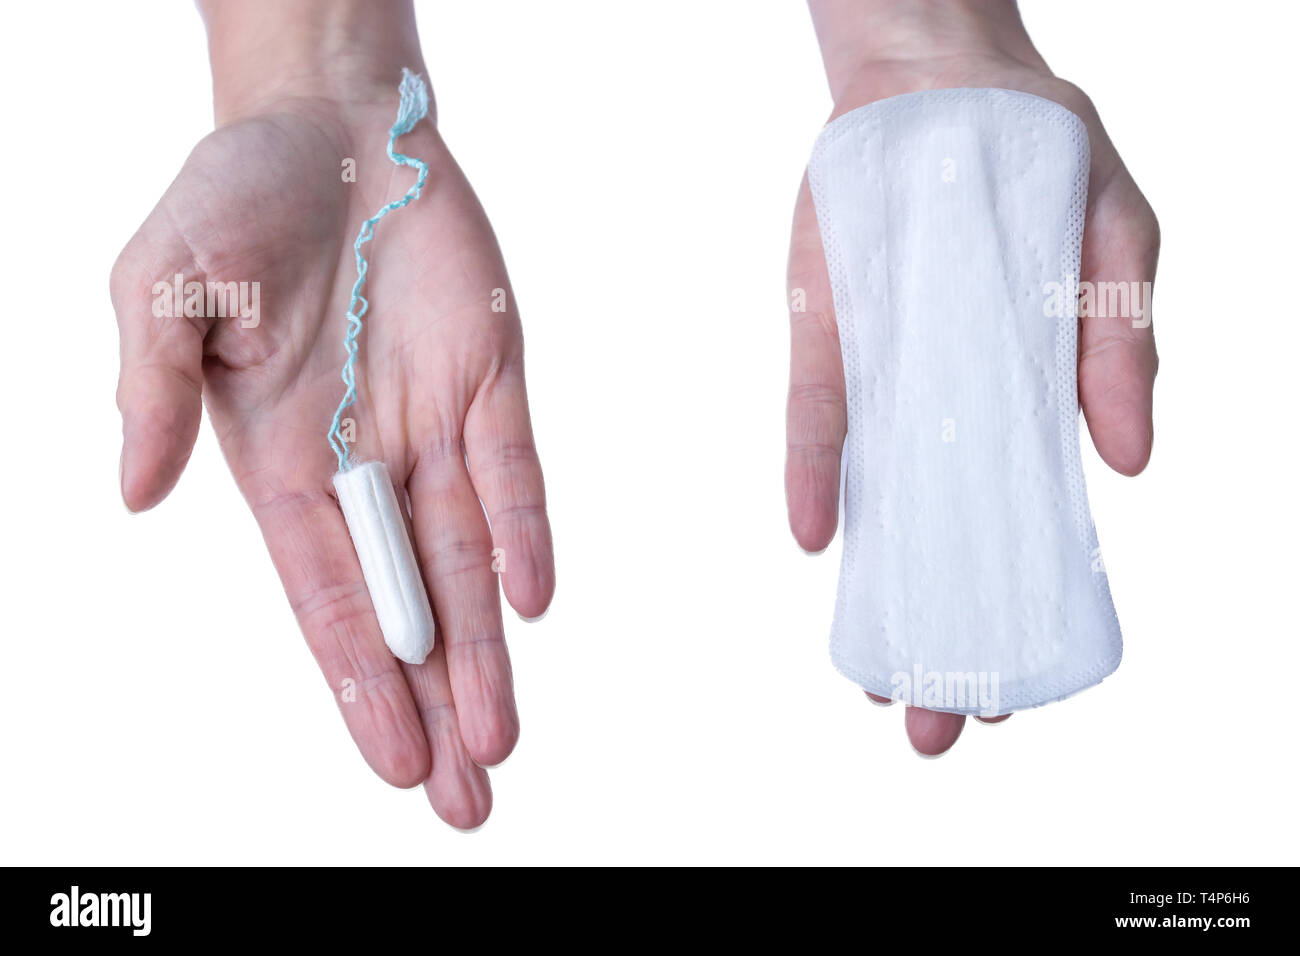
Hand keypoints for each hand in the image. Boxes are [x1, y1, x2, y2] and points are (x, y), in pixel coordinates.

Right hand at [112, 5, 553, 826]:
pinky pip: (514, 473)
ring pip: (470, 562)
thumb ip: (150, 394)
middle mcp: (365, 467)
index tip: (392, 766)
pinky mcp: (495, 381)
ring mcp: (436, 428)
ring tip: (499, 742)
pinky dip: (525, 534)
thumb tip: (134, 495)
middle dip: (435, 704)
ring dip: (488, 651)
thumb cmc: (233, 204)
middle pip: (409, 608)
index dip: (357, 684)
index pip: (327, 600)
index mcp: (281, 466)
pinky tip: (532, 602)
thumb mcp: (157, 291)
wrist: (329, 128)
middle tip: (466, 801)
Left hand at [787, 0, 1157, 753]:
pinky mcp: (827, 334)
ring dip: (877, 587)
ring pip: (879, 502)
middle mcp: (948, 404)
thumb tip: (1132, 465)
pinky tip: (818, 540)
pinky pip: (818, 417)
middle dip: (942, 635)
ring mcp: (884, 376)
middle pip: (945, 539)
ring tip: (876, 677)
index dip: (1016, 612)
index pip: (1023, 529)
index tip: (1008, 696)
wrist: (944, 85)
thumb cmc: (1041, 161)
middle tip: (935, 726)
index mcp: (1026, 399)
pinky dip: (817, 473)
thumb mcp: (1115, 245)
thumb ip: (1124, 352)